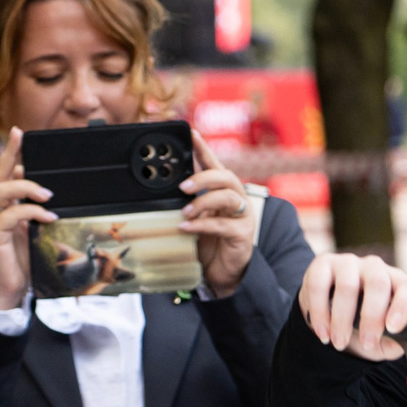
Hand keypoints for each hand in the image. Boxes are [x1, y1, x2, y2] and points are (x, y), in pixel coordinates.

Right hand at [0, 128, 51, 315]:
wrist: (8, 287)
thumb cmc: (20, 259)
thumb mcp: (32, 229)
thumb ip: (36, 210)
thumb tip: (52, 193)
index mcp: (1, 203)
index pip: (5, 172)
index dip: (11, 152)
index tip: (19, 133)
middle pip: (0, 175)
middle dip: (11, 156)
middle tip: (27, 146)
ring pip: (3, 191)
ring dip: (27, 188)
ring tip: (48, 195)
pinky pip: (13, 215)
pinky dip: (32, 212)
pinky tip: (48, 217)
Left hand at [178, 149, 254, 298]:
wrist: (224, 272)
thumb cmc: (210, 242)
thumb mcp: (196, 217)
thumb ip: (187, 200)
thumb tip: (163, 185)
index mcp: (223, 190)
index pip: (214, 163)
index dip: (203, 148)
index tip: (191, 134)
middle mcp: (236, 199)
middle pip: (226, 176)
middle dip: (204, 177)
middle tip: (183, 186)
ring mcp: (242, 216)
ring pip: (229, 197)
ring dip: (204, 200)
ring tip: (185, 211)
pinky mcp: (242, 234)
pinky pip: (222, 224)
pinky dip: (202, 225)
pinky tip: (186, 227)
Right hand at [298, 252, 406, 360]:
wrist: (323, 314)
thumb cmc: (356, 326)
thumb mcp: (374, 339)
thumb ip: (386, 346)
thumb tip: (397, 349)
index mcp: (395, 283)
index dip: (403, 307)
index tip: (393, 329)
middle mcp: (374, 268)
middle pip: (378, 284)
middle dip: (371, 318)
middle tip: (366, 343)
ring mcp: (348, 263)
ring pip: (347, 285)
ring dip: (342, 319)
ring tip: (339, 343)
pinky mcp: (322, 264)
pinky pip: (319, 285)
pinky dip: (319, 312)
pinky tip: (323, 332)